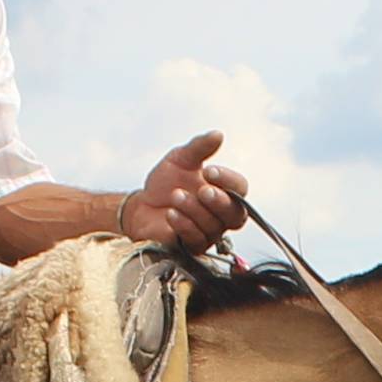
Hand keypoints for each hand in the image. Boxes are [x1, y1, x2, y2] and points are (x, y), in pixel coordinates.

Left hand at [119, 130, 247, 252]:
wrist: (141, 205)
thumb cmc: (165, 183)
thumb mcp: (180, 159)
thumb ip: (199, 148)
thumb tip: (217, 134)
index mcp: (224, 191)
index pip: (240, 189)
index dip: (228, 180)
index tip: (209, 171)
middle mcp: (221, 215)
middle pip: (235, 214)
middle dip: (218, 201)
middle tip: (202, 189)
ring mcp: (209, 233)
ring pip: (213, 226)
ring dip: (194, 209)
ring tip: (176, 195)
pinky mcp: (193, 247)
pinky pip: (196, 239)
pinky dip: (184, 224)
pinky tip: (171, 213)